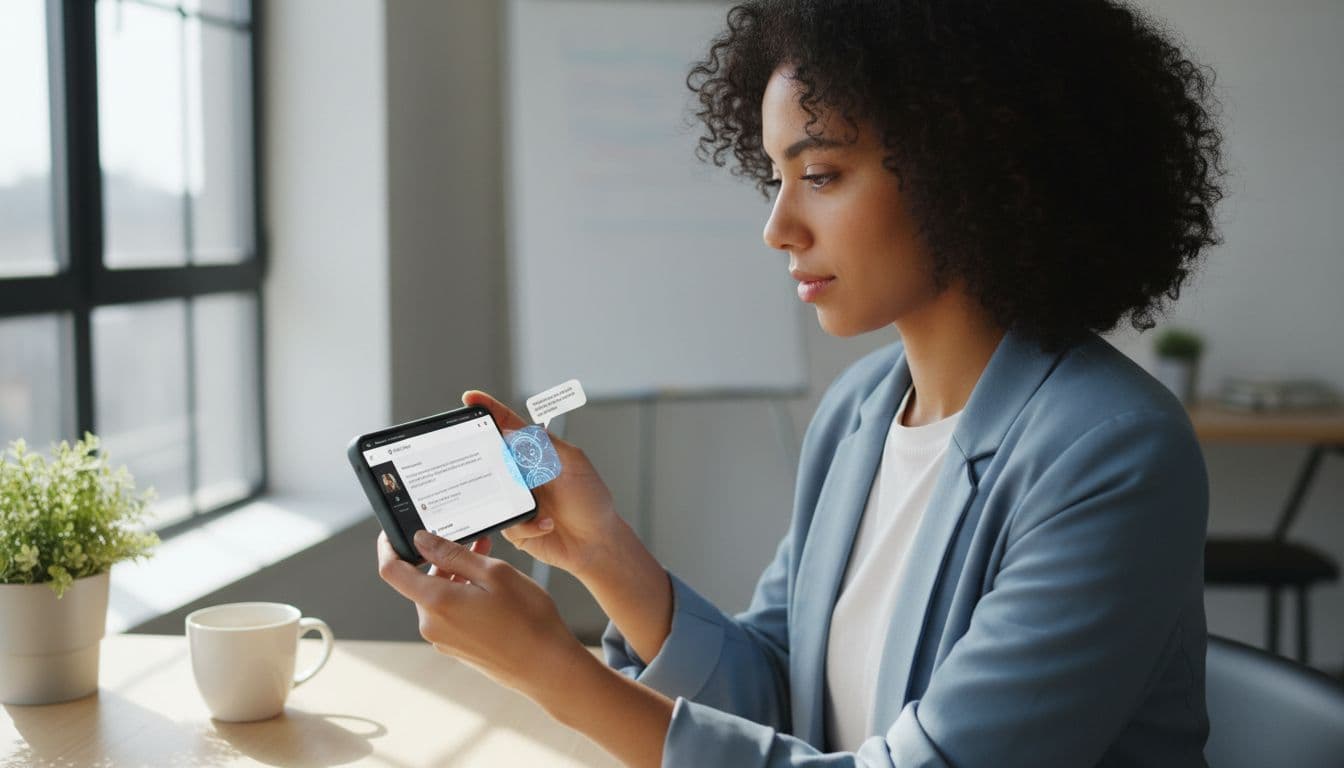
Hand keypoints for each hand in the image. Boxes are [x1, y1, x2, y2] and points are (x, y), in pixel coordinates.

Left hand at [376, 530, 587, 698]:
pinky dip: (463, 594)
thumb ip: (453, 554)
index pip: (392, 570)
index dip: (389, 546)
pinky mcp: (456, 647)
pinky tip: (491, 588)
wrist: (546, 667)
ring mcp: (443, 639)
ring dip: (457, 575)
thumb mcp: (494, 573)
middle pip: (420, 581)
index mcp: (436, 603)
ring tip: (489, 559)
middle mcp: (431, 624)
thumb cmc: (527, 619)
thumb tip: (420, 540)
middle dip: (442, 558)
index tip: (395, 531)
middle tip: (473, 540)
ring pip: (438, 596)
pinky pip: (450, 612)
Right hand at [463, 390, 624, 579]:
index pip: (508, 426)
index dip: (489, 411)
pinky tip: (548, 523)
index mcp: (535, 453)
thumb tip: (514, 430)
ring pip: (492, 492)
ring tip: (542, 504)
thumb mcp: (575, 463)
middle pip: (491, 457)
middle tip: (500, 465)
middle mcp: (521, 474)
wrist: (596, 542)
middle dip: (487, 458)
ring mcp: (514, 499)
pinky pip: (506, 521)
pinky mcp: (513, 525)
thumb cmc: (590, 500)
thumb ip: (546, 444)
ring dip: (513, 497)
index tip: (470, 399)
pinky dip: (528, 523)